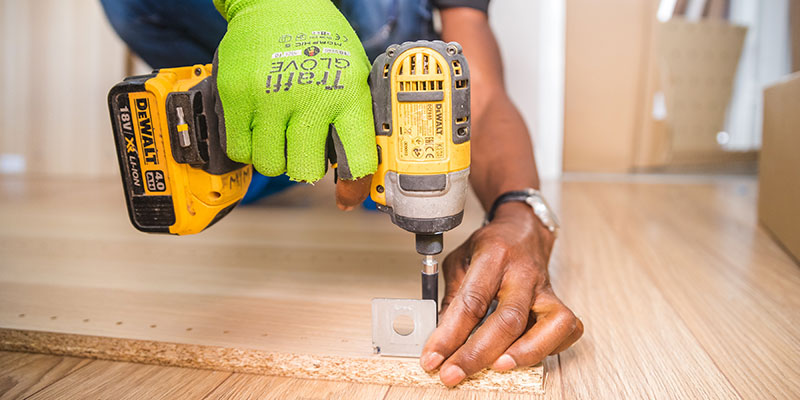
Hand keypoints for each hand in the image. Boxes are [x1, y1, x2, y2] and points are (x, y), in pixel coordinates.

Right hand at [213, 0, 377, 185]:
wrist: (276, 2)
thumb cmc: (320, 40)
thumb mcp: (353, 73)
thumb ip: (355, 119)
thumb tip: (357, 172)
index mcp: (348, 94)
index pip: (357, 159)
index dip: (354, 185)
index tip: (348, 195)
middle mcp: (310, 98)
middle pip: (306, 171)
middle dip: (306, 167)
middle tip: (303, 149)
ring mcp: (270, 98)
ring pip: (270, 165)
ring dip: (275, 157)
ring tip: (280, 133)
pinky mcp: (236, 96)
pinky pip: (239, 150)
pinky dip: (248, 147)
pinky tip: (258, 127)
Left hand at [420, 202, 582, 385]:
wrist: (523, 230)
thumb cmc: (490, 247)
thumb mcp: (460, 261)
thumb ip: (452, 299)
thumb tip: (441, 340)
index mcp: (493, 256)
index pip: (471, 301)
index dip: (449, 335)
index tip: (432, 358)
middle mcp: (523, 273)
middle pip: (508, 319)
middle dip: (477, 354)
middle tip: (453, 374)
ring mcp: (545, 288)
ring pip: (550, 325)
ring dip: (524, 353)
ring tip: (496, 368)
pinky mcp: (559, 301)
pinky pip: (566, 329)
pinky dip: (549, 348)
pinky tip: (524, 354)